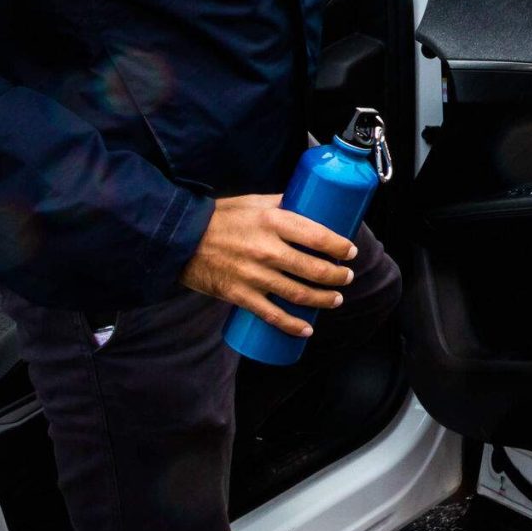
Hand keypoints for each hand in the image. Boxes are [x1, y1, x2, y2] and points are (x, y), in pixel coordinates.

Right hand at [178, 194, 354, 337]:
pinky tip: (306, 328)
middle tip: (346, 277)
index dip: (340, 247)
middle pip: (314, 269)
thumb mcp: (254, 201)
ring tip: (335, 299)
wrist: (181, 239)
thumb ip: (283, 203)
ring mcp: (254, 275)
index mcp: (273, 222)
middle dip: (337, 276)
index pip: (318, 236)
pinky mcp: (240, 295)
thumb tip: (310, 203)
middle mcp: (267, 250)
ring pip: (299, 294)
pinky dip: (292, 325)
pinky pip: (272, 315)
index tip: (350, 251)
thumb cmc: (220, 217)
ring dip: (323, 299)